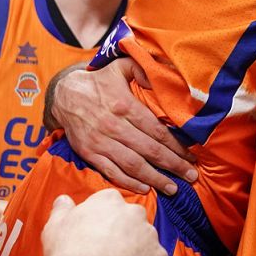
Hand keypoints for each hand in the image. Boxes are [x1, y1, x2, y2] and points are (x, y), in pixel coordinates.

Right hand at [39, 190, 167, 255]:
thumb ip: (63, 209)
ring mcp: (150, 235)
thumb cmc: (69, 253)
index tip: (95, 234)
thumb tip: (64, 201)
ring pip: (145, 242)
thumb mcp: (56, 225)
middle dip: (123, 234)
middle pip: (132, 220)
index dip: (103, 221)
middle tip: (107, 253)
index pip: (111, 204)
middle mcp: (134, 213)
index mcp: (110, 200)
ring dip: (136, 252)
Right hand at [47, 60, 196, 195]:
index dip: (176, 147)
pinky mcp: (90, 153)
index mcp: (125, 106)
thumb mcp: (120, 66)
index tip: (191, 156)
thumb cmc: (98, 82)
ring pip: (133, 165)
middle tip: (191, 176)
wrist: (64, 95)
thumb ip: (142, 69)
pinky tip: (146, 188)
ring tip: (173, 188)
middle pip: (150, 151)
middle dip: (174, 165)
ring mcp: (101, 142)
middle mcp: (114, 126)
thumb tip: (162, 77)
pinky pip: (112, 172)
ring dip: (155, 179)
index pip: (157, 131)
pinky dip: (129, 182)